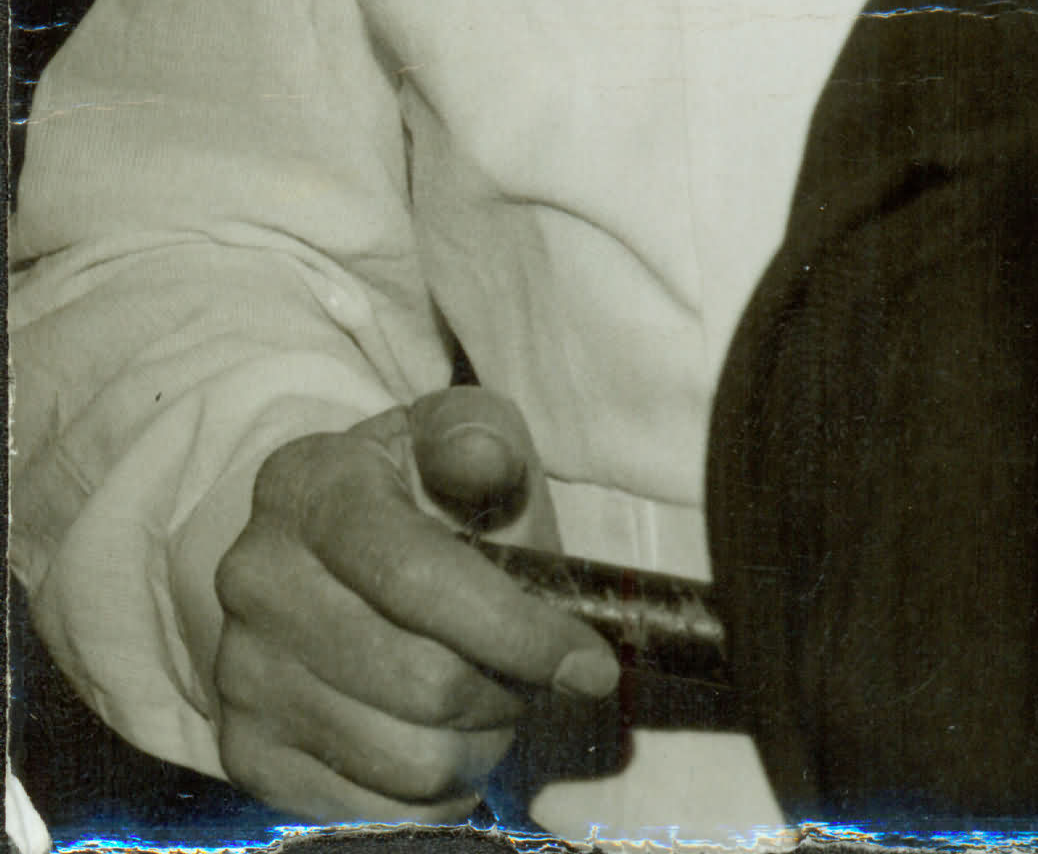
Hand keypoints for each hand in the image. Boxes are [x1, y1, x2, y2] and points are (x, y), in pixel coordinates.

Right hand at [210, 385, 618, 820]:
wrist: (329, 558)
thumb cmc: (425, 494)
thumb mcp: (458, 436)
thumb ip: (477, 436)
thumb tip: (484, 461)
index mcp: (309, 485)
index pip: (417, 576)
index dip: (514, 628)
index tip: (588, 663)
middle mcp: (256, 580)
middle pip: (421, 680)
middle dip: (506, 689)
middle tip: (528, 674)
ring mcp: (240, 674)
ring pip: (406, 758)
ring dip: (477, 745)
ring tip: (487, 703)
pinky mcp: (245, 755)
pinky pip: (370, 812)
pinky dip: (432, 794)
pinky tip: (442, 742)